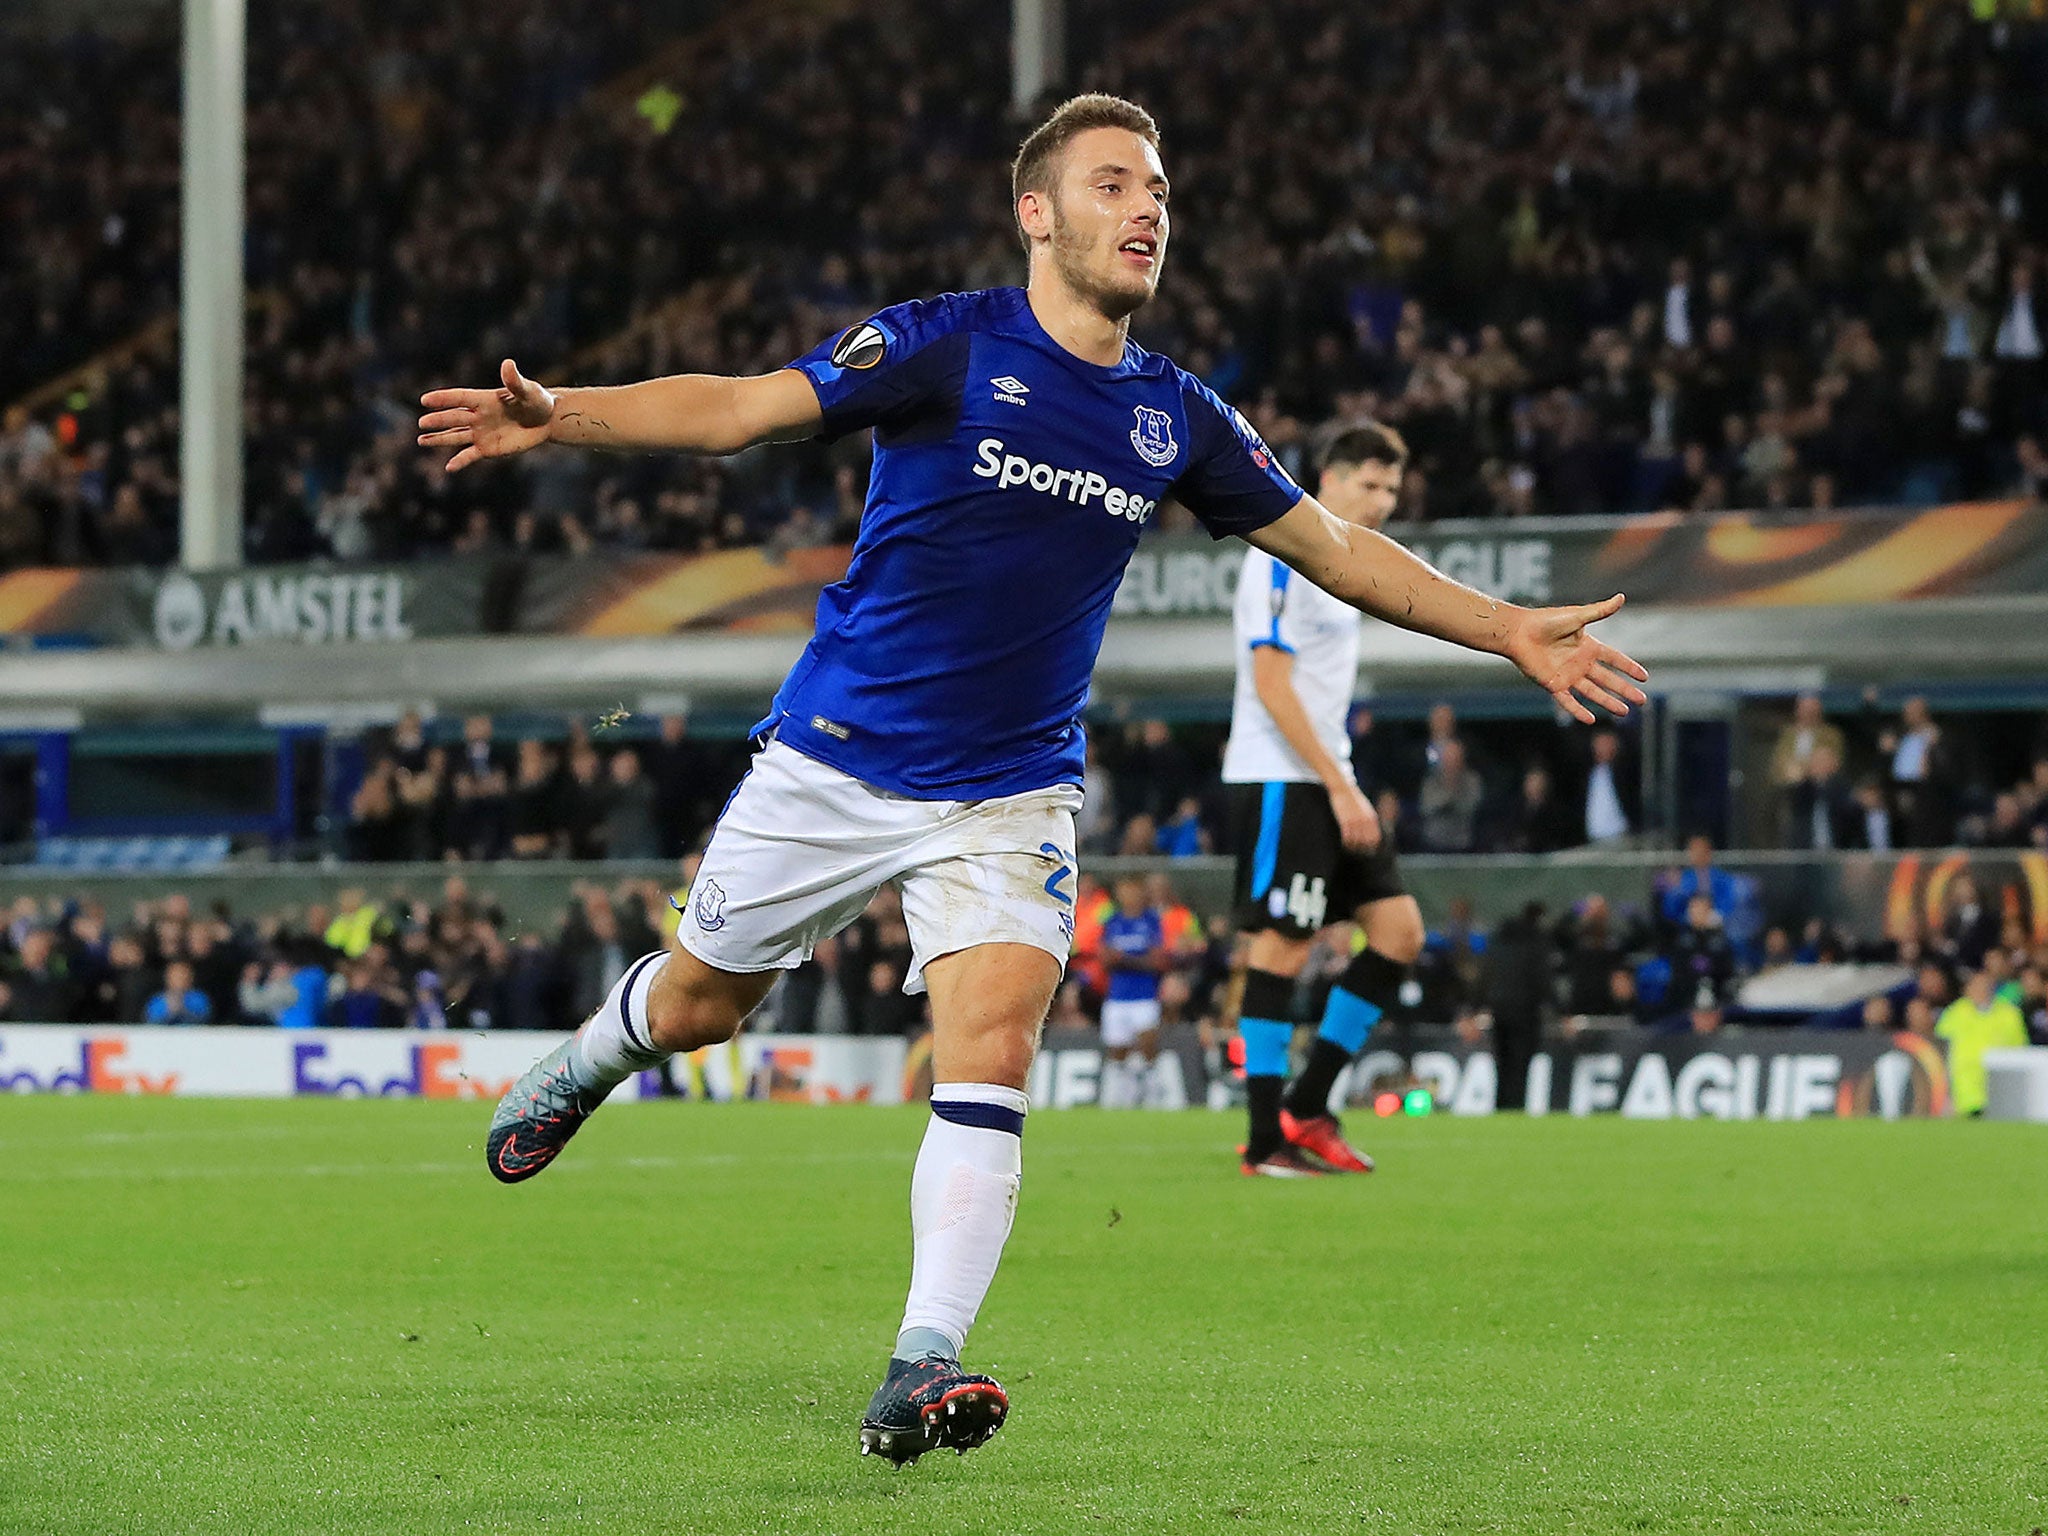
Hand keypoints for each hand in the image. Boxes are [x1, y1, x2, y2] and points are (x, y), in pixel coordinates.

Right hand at [417, 359, 556, 472]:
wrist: (547, 420)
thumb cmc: (538, 400)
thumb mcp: (529, 391)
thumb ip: (515, 382)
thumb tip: (508, 364)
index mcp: (484, 399)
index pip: (460, 399)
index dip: (443, 399)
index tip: (425, 399)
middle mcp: (478, 416)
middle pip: (454, 418)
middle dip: (438, 421)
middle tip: (421, 423)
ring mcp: (481, 433)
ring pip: (456, 436)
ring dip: (439, 439)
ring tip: (421, 440)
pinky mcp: (488, 448)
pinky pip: (470, 455)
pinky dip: (460, 461)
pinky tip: (448, 468)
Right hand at [1326, 778, 1381, 852]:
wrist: (1343, 788)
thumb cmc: (1353, 798)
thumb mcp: (1365, 808)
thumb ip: (1369, 819)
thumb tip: (1370, 829)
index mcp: (1372, 818)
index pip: (1374, 838)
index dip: (1370, 845)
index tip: (1365, 848)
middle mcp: (1365, 821)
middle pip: (1365, 842)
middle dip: (1361, 847)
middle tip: (1356, 849)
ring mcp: (1355, 821)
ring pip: (1355, 841)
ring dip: (1352, 846)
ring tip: (1348, 846)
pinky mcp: (1345, 821)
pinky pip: (1346, 837)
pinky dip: (1345, 842)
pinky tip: (1343, 842)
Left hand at [1502, 594, 1648, 724]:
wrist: (1519, 633)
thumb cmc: (1546, 621)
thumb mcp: (1577, 616)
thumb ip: (1600, 611)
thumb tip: (1622, 597)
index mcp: (1587, 646)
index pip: (1614, 659)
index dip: (1629, 667)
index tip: (1644, 677)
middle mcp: (1580, 662)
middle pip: (1608, 679)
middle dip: (1625, 690)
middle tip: (1641, 701)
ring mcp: (1568, 675)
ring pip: (1593, 692)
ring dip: (1608, 702)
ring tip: (1624, 712)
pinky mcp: (1553, 684)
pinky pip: (1568, 701)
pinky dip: (1578, 711)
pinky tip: (1591, 720)